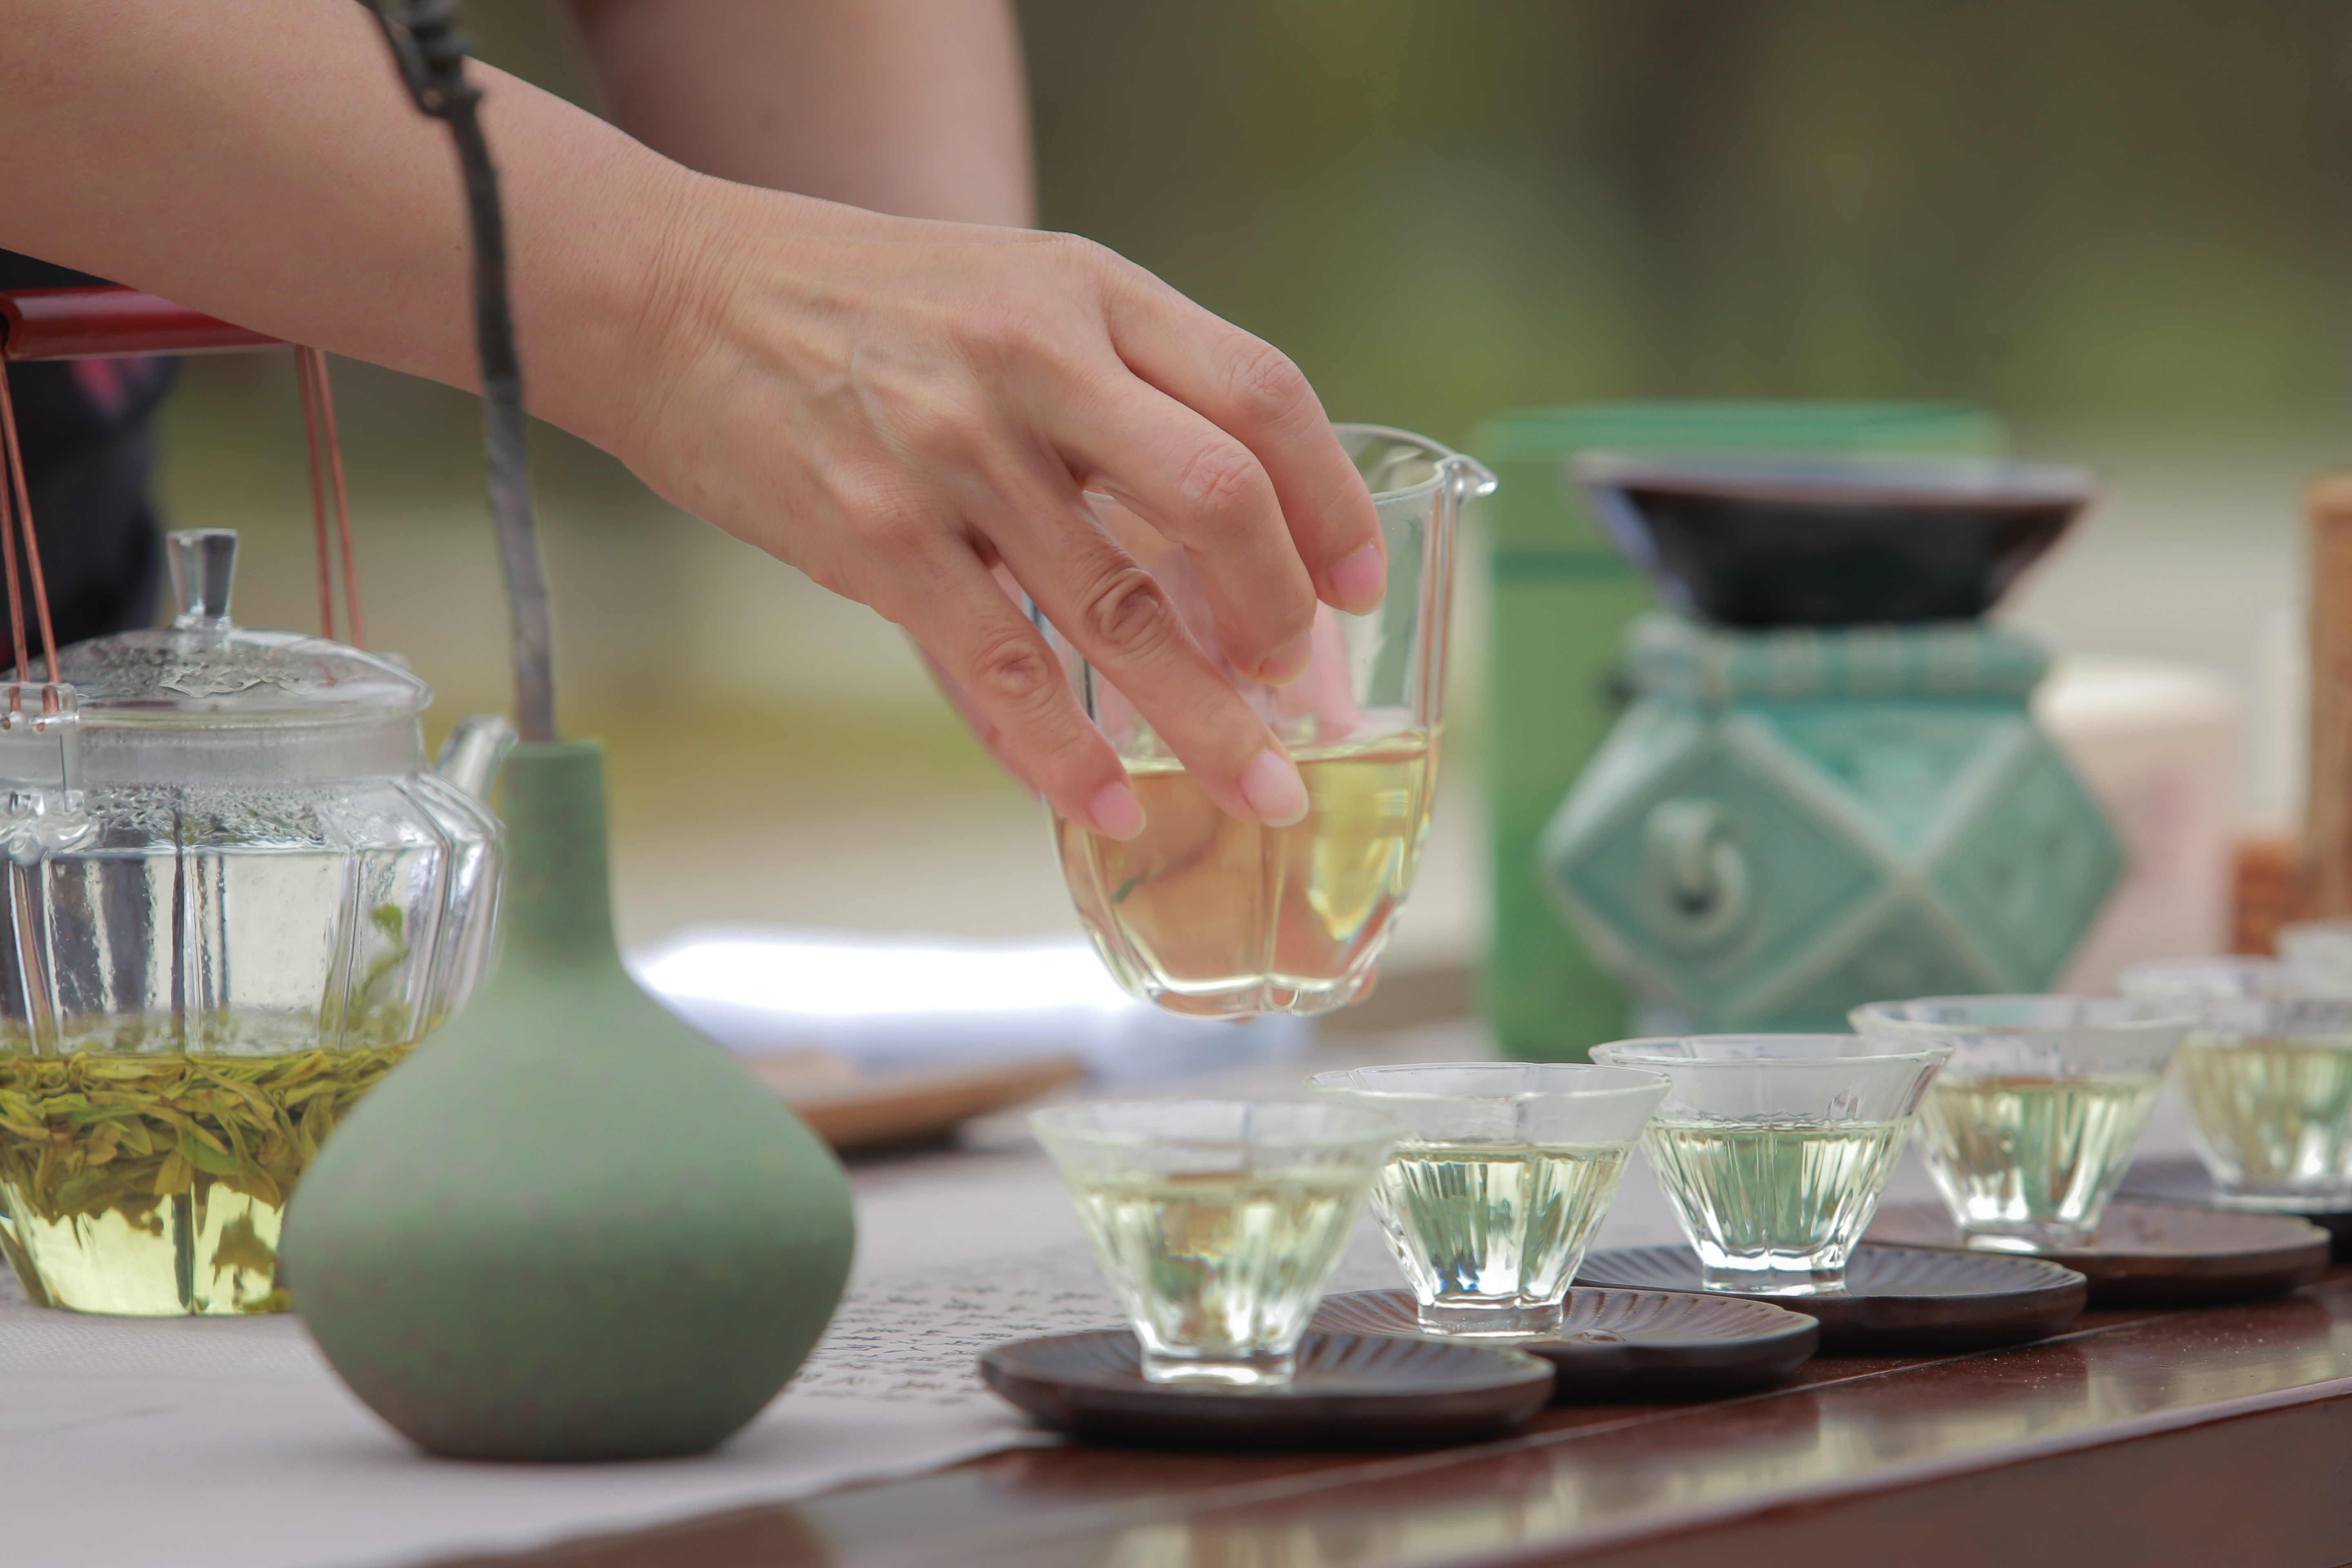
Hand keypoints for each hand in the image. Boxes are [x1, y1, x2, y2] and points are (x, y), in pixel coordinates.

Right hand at [608, 189, 1385, 838]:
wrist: (672, 295)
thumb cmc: (858, 305)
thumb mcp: (1015, 294)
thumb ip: (1116, 389)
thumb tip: (1217, 533)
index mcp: (1088, 292)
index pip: (1262, 394)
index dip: (1331, 502)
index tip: (1356, 586)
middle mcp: (1035, 362)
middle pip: (1218, 497)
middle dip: (1281, 615)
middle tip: (1303, 693)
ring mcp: (955, 451)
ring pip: (1118, 606)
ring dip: (1206, 718)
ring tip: (1264, 788)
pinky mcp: (877, 536)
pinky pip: (1000, 667)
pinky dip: (1066, 753)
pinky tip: (1113, 804)